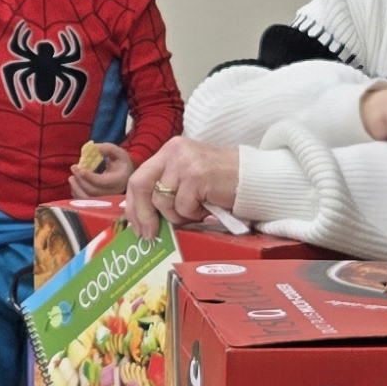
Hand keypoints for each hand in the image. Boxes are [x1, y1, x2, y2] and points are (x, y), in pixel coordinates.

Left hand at [67, 142, 133, 201]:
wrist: (125, 175)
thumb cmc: (121, 163)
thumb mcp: (118, 153)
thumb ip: (108, 148)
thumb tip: (94, 147)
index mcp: (118, 180)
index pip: (103, 182)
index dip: (90, 177)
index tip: (81, 169)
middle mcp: (112, 193)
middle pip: (93, 191)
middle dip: (80, 180)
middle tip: (73, 168)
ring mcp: (105, 200)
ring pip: (87, 199)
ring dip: (76, 188)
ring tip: (71, 178)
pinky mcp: (99, 202)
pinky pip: (85, 202)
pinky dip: (77, 194)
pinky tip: (74, 184)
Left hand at [122, 137, 239, 241]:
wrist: (252, 178)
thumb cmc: (220, 182)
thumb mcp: (186, 178)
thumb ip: (165, 188)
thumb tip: (141, 217)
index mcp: (168, 151)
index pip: (138, 178)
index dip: (133, 205)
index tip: (137, 226)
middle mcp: (173, 151)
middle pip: (141, 185)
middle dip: (142, 214)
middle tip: (150, 234)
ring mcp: (184, 162)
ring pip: (162, 201)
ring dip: (178, 215)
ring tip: (196, 211)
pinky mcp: (196, 175)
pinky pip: (182, 206)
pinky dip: (194, 214)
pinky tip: (207, 207)